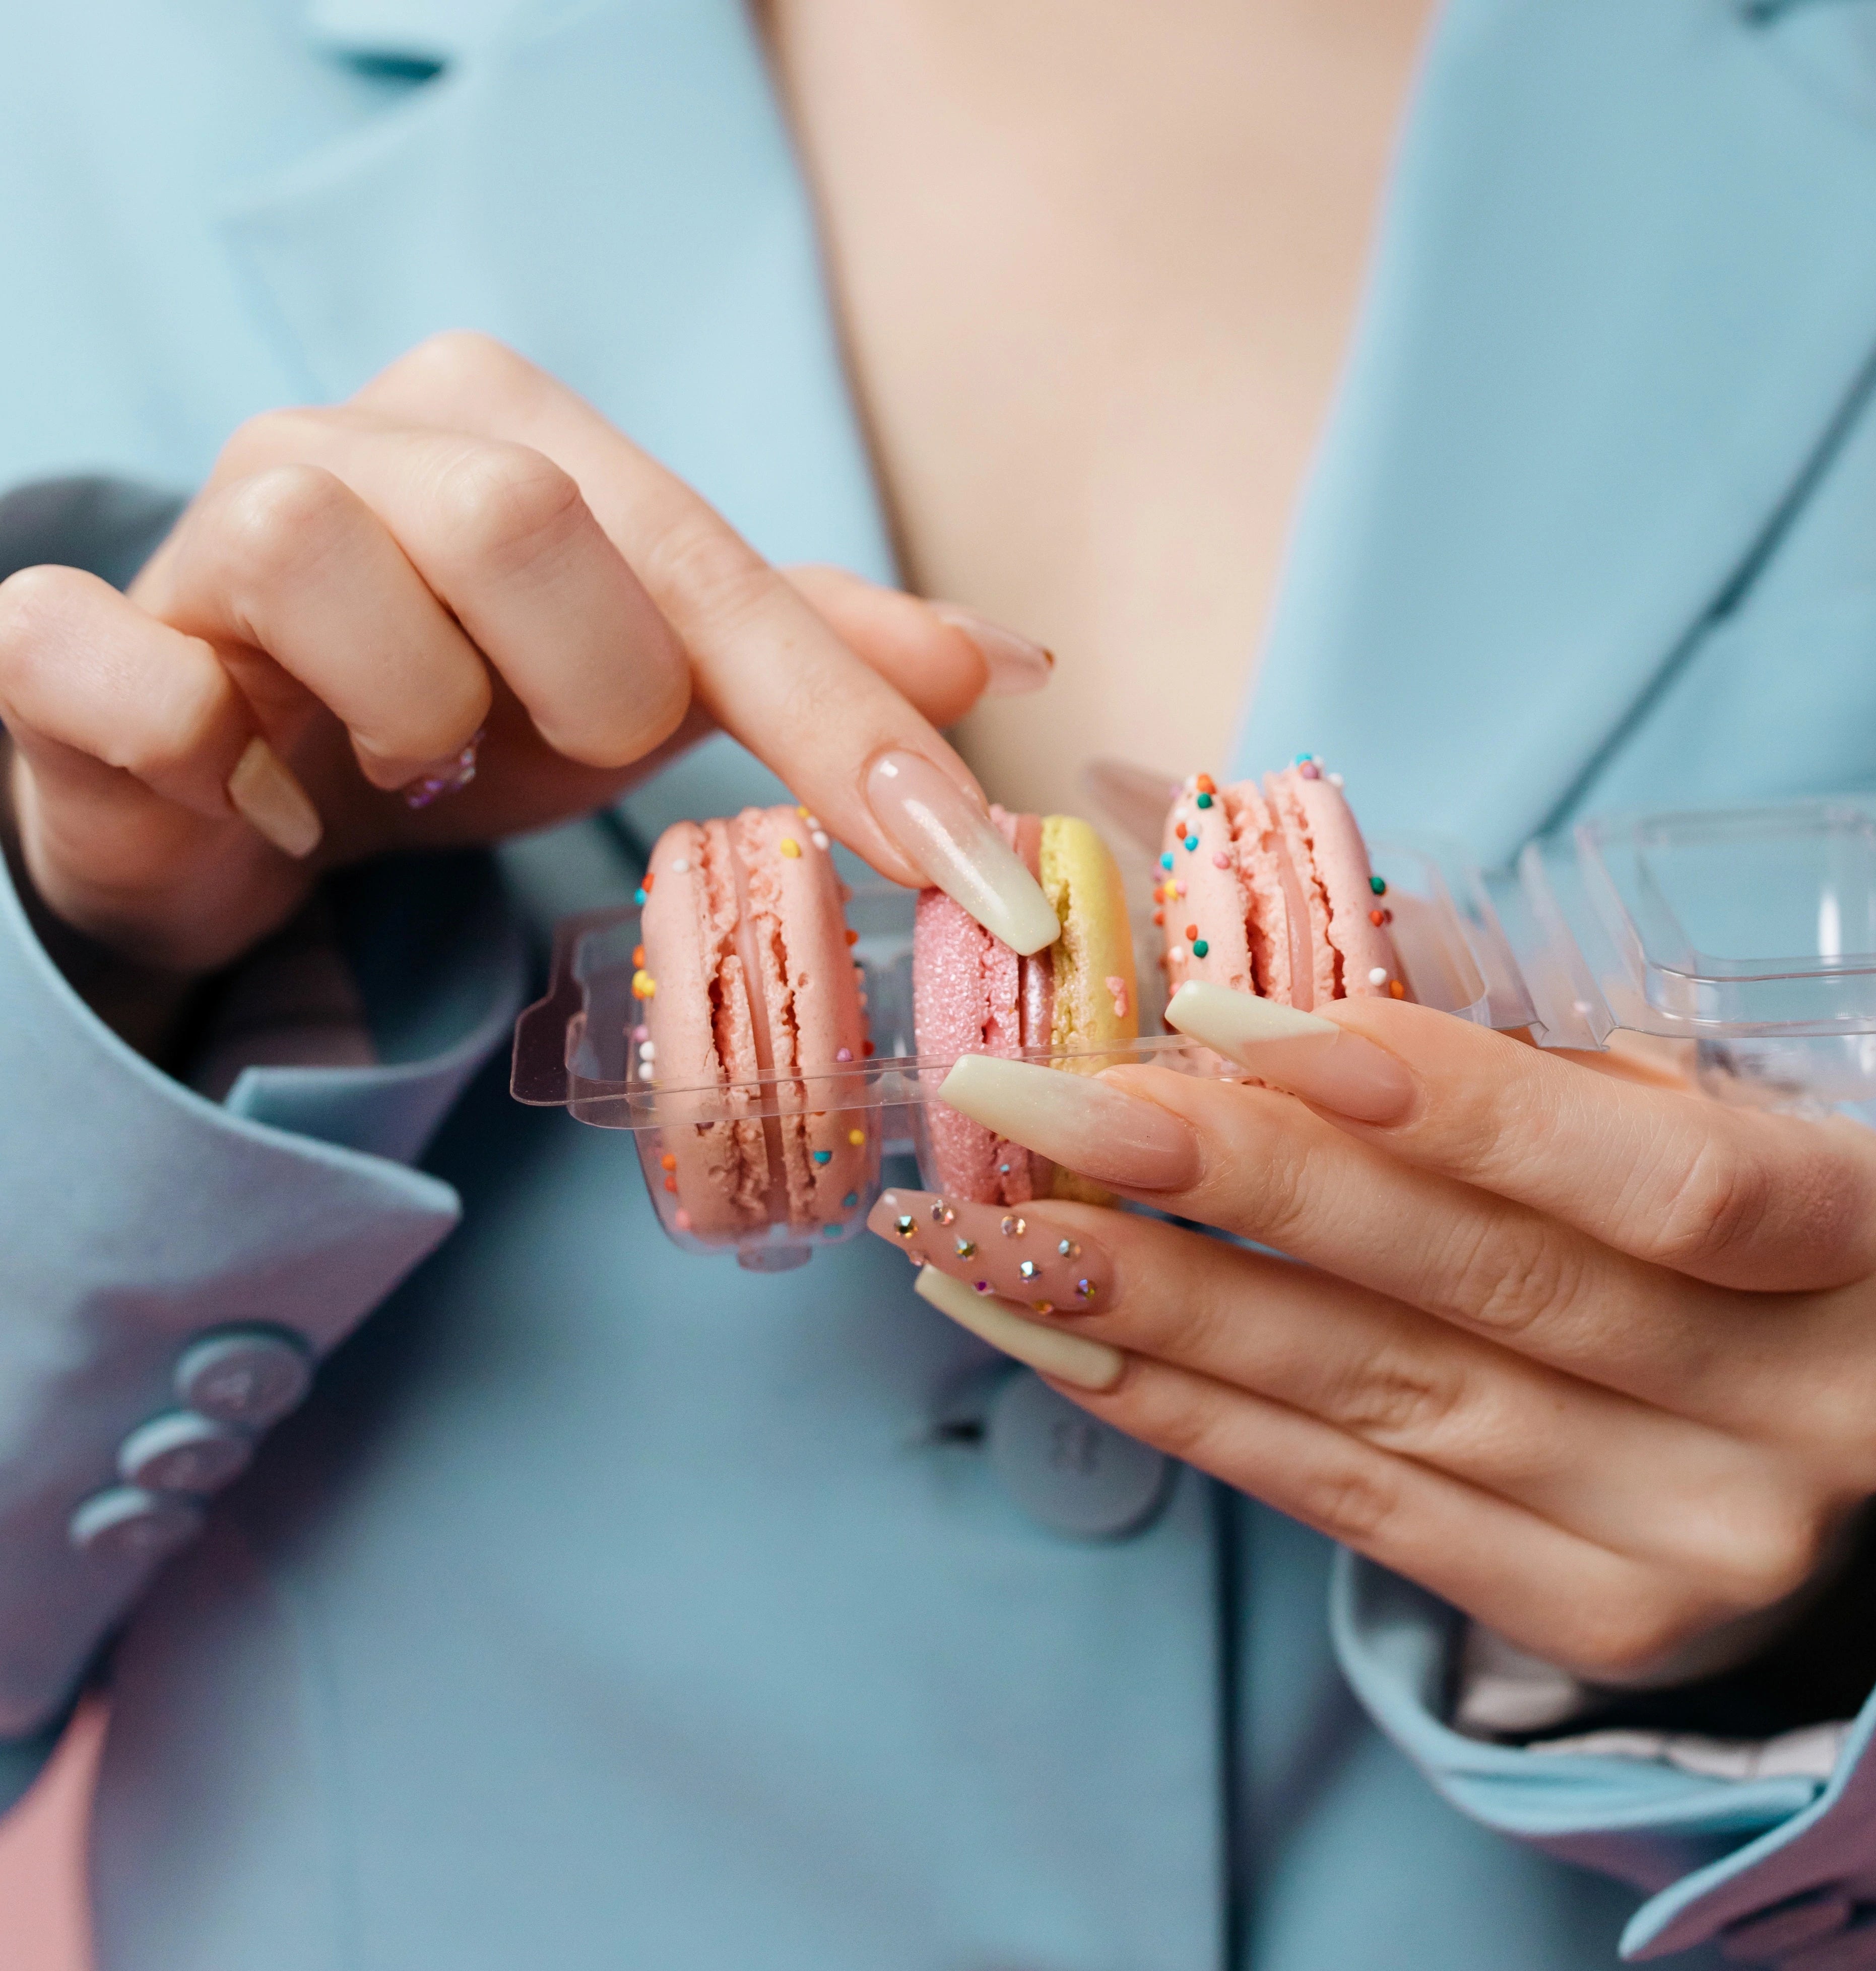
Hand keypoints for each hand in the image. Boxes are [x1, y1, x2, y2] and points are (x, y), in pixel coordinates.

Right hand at [0, 332, 1052, 975]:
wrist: (235, 787)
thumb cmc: (458, 714)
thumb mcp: (652, 680)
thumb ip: (811, 658)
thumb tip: (997, 662)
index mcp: (510, 429)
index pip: (705, 555)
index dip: (839, 714)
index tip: (959, 856)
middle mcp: (356, 438)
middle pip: (525, 522)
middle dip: (582, 688)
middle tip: (550, 753)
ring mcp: (201, 526)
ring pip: (328, 563)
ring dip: (411, 721)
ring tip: (400, 764)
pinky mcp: (74, 639)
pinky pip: (129, 665)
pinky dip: (210, 747)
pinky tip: (258, 794)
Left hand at [879, 986, 1875, 1684]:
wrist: (1858, 1465)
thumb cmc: (1740, 1235)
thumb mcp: (1690, 1114)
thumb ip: (1516, 1056)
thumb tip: (1261, 950)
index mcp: (1863, 1240)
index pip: (1651, 1175)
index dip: (1441, 1097)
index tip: (1219, 1012)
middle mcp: (1797, 1412)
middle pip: (1476, 1285)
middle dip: (1225, 1179)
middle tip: (1024, 1098)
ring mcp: (1693, 1542)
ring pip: (1378, 1399)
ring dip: (1149, 1303)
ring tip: (974, 1229)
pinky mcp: (1589, 1618)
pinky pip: (1348, 1501)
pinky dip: (1185, 1409)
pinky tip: (1052, 1336)